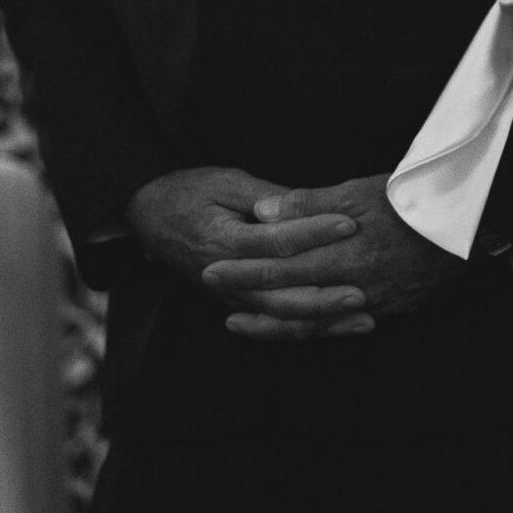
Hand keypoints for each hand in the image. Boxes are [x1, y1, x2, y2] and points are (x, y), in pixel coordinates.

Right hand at [126, 166, 370, 340]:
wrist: (149, 214)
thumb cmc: (191, 191)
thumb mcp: (227, 181)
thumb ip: (265, 196)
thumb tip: (306, 202)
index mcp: (224, 240)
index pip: (275, 241)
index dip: (314, 231)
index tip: (349, 223)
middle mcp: (226, 277)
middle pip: (279, 294)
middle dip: (323, 296)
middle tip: (362, 290)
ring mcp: (230, 296)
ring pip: (279, 318)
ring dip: (321, 322)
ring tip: (362, 318)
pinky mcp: (235, 303)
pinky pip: (272, 325)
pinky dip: (304, 330)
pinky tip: (336, 329)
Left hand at [201, 173, 456, 340]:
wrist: (475, 226)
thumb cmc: (419, 198)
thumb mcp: (364, 189)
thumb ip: (312, 204)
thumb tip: (264, 212)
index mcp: (343, 255)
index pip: (281, 267)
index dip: (242, 269)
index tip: (210, 267)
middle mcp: (352, 288)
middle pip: (288, 299)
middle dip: (246, 295)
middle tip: (209, 288)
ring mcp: (370, 305)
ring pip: (309, 322)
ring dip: (270, 323)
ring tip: (237, 321)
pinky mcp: (387, 310)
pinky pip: (337, 327)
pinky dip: (309, 329)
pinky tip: (295, 326)